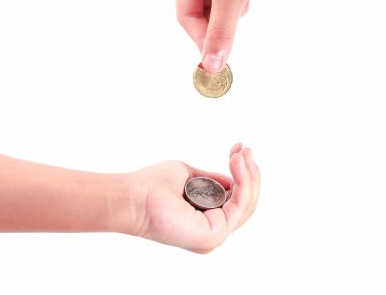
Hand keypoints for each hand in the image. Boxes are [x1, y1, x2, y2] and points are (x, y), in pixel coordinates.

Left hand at [129, 143, 259, 252]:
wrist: (135, 196)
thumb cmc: (153, 187)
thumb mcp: (191, 177)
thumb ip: (212, 181)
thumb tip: (233, 178)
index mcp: (207, 221)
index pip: (237, 200)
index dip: (243, 174)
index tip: (240, 149)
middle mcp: (213, 231)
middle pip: (247, 204)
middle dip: (250, 174)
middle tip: (245, 150)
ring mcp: (214, 236)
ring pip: (247, 204)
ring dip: (249, 175)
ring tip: (240, 154)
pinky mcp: (214, 234)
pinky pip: (239, 206)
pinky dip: (242, 182)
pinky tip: (236, 163)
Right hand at [175, 0, 303, 71]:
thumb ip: (220, 33)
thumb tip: (211, 65)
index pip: (185, 13)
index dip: (199, 37)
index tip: (214, 58)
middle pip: (198, 13)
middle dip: (215, 25)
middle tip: (228, 43)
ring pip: (215, 10)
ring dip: (229, 16)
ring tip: (243, 3)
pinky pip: (229, 3)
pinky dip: (238, 7)